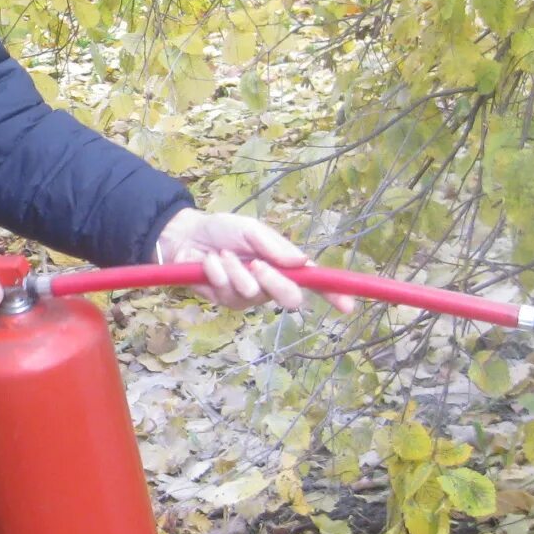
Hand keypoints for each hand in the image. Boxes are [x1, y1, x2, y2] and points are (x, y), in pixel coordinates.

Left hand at [155, 208, 345, 312]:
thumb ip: (275, 246)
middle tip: (256, 263)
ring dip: (236, 270)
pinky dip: (219, 273)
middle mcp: (271, 283)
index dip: (333, 294)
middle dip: (274, 282)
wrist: (186, 236)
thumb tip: (303, 262)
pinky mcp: (227, 301)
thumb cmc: (222, 230)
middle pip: (290, 298)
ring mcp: (250, 296)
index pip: (314, 281)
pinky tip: (211, 263)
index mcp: (284, 264)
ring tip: (223, 254)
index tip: (348, 304)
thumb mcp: (251, 228)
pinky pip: (229, 292)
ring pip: (254, 294)